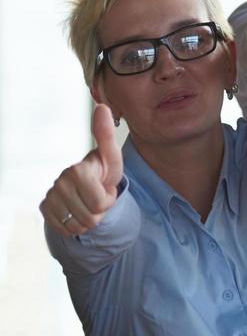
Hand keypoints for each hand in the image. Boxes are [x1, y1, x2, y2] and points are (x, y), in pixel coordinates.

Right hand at [40, 104, 123, 236]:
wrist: (88, 183)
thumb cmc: (103, 169)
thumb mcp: (112, 155)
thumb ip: (106, 134)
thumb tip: (102, 106)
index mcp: (77, 170)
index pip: (101, 203)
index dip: (108, 199)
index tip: (105, 185)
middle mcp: (59, 183)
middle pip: (91, 217)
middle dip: (100, 210)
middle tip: (97, 194)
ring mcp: (50, 197)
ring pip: (79, 226)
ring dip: (89, 218)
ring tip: (89, 201)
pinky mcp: (44, 209)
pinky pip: (66, 230)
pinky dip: (76, 225)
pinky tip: (77, 209)